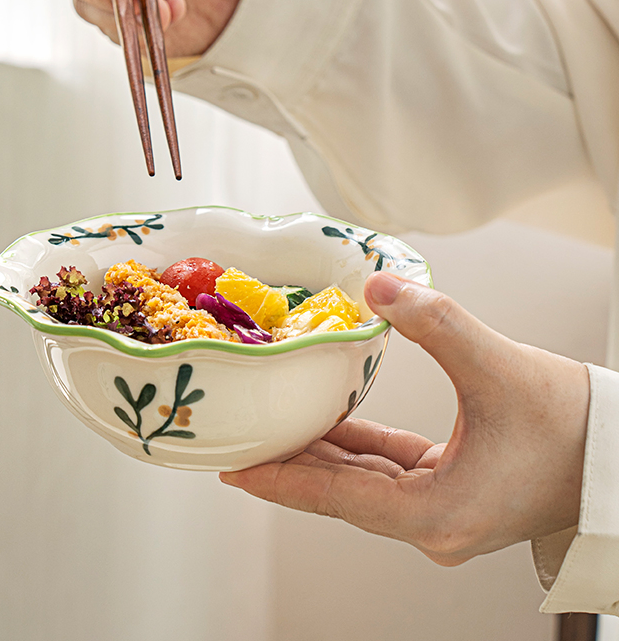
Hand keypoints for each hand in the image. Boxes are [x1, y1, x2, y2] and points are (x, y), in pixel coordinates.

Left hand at [220, 272, 590, 565]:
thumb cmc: (576, 428)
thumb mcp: (497, 367)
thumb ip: (435, 322)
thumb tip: (379, 286)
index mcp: (436, 514)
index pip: (337, 496)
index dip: (282, 479)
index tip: (235, 469)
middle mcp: (433, 524)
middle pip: (341, 490)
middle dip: (291, 462)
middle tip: (240, 438)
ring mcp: (441, 512)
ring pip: (362, 480)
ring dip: (320, 451)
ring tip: (273, 426)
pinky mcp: (449, 491)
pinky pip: (388, 470)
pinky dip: (356, 445)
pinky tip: (327, 419)